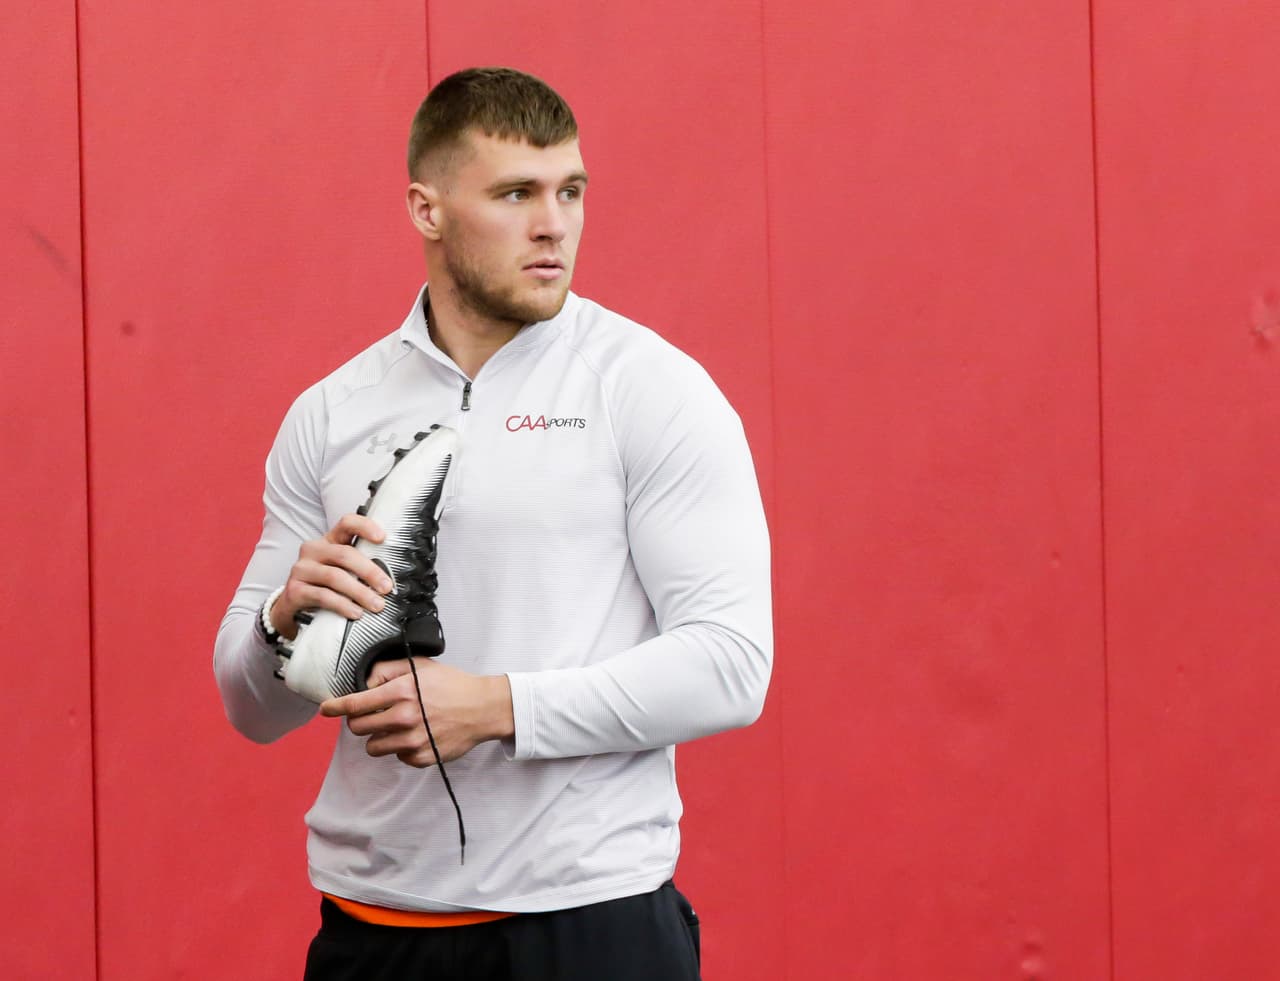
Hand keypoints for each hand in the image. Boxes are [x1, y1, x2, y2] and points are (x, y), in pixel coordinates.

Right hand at [271, 514, 392, 638]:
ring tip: (376, 605)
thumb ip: (361, 568)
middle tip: (386, 587)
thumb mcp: (343, 572)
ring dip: (360, 592)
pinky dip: (343, 605)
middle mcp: (313, 550)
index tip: (382, 538)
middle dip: (369, 571)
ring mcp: (301, 569)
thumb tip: (390, 580)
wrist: (294, 609)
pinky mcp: (294, 590)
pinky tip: (355, 612)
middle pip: (344, 554)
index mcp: (329, 541)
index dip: (365, 527)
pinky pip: (323, 596)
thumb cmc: (325, 586)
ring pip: (335, 577)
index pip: (346, 523)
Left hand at [319, 658, 514, 767]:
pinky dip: (402, 748)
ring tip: (398, 726)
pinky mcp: (422, 757)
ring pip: (374, 747)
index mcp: (401, 692)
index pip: (355, 704)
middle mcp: (404, 718)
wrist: (482, 708)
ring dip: (379, 737)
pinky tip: (418, 735)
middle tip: (374, 715)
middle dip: (360, 721)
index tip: (325, 709)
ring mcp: (413, 740)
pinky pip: (397, 757)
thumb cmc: (451, 685)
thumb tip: (364, 683)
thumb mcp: (419, 667)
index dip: (335, 707)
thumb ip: (387, 670)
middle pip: (358, 728)